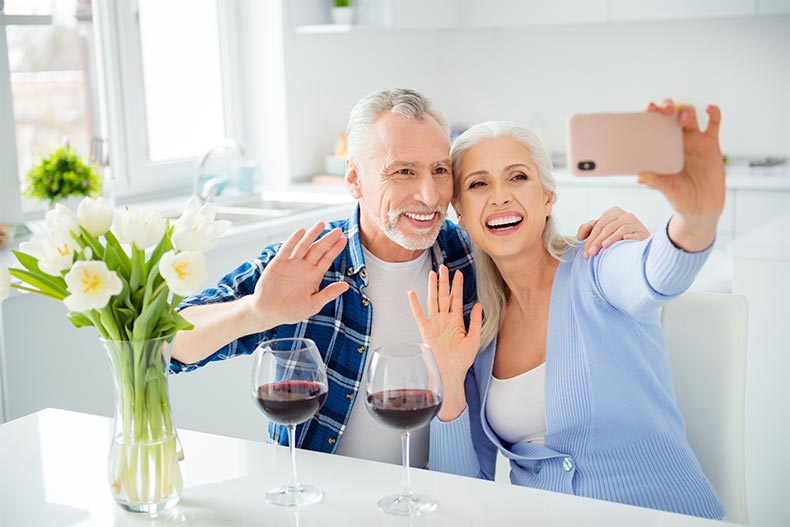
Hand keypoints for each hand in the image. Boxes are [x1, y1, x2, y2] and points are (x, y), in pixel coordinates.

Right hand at [246, 222, 348, 331]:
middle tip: (337, 230)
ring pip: (304, 246)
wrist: (268, 313)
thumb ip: (328, 294)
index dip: (335, 250)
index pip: (326, 259)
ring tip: (321, 224)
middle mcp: (303, 268)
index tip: (344, 240)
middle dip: (328, 240)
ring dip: (312, 235)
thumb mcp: (313, 305)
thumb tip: (346, 285)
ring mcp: (291, 264)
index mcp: (313, 276)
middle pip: (317, 250)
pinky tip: (301, 231)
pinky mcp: (278, 263)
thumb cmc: (291, 311)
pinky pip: (286, 250)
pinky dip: (293, 240)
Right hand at [408, 265, 482, 420]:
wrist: (450, 373)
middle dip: (444, 281)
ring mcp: (434, 324)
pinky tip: (412, 293)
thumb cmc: (462, 360)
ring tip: (434, 273)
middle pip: (443, 296)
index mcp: (456, 321)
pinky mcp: (425, 330)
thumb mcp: (474, 339)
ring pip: (433, 301)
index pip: (456, 299)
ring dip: (433, 287)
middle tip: (444, 267)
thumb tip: (478, 304)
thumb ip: (475, 320)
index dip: (457, 286)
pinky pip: (418, 315)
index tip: (459, 273)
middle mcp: (444, 320)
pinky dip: (414, 304)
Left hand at [577, 207, 649, 257]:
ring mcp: (635, 223)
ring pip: (620, 229)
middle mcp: (625, 215)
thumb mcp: (602, 229)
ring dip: (611, 239)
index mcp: (613, 212)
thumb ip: (588, 228)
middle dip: (597, 241)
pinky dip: (630, 236)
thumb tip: (579, 236)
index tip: (585, 253)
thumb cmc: (617, 235)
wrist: (638, 242)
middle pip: (607, 228)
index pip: (598, 226)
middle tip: (591, 254)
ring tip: (603, 247)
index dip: (590, 239)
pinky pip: (635, 233)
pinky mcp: (643, 232)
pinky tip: (624, 239)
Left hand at [639, 99, 724, 250]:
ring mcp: (694, 141)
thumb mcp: (667, 189)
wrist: (702, 208)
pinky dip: (714, 113)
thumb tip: (639, 177)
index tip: (648, 109)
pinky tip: (710, 108)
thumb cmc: (680, 197)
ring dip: (685, 111)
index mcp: (660, 148)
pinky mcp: (711, 144)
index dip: (650, 114)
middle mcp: (676, 141)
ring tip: (682, 119)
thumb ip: (656, 181)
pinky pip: (714, 124)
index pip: (653, 125)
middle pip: (671, 114)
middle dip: (667, 106)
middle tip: (664, 110)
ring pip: (690, 115)